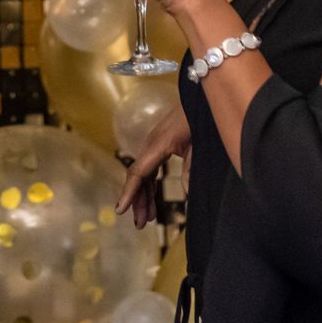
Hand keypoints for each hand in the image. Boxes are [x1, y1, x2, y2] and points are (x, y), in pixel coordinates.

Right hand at [115, 105, 190, 228]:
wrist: (201, 98)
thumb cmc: (200, 119)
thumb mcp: (198, 147)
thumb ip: (190, 170)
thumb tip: (186, 194)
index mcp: (158, 145)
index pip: (138, 173)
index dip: (129, 193)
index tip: (120, 211)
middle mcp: (151, 144)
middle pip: (138, 176)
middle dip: (138, 201)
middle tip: (140, 224)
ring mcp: (155, 143)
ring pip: (144, 173)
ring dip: (145, 195)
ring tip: (148, 217)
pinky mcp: (161, 143)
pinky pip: (151, 167)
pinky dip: (151, 184)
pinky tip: (153, 198)